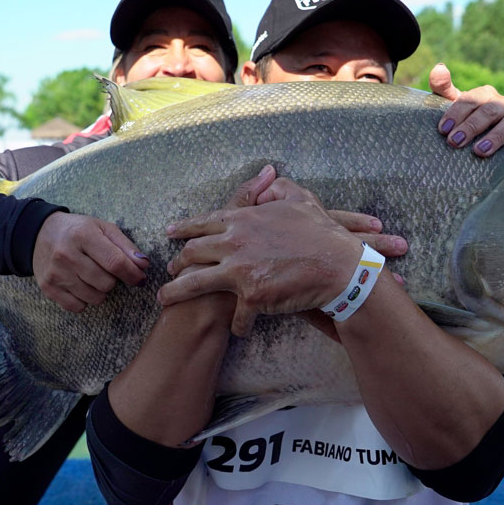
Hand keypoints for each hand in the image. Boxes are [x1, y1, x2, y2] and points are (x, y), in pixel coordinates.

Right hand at [33, 212, 148, 311]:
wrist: (40, 233)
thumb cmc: (79, 231)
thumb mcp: (103, 229)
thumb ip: (125, 246)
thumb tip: (143, 265)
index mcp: (83, 235)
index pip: (115, 262)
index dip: (132, 273)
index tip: (140, 278)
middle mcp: (66, 254)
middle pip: (106, 283)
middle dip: (114, 280)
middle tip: (107, 270)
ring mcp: (56, 273)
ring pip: (94, 297)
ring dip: (100, 290)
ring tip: (93, 276)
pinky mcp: (48, 288)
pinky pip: (78, 307)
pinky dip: (85, 299)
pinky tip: (81, 284)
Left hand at [160, 177, 367, 335]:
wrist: (339, 265)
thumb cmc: (321, 232)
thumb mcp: (301, 198)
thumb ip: (279, 187)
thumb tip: (269, 178)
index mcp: (242, 219)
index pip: (203, 222)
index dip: (184, 228)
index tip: (169, 233)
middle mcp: (234, 243)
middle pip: (192, 253)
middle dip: (178, 261)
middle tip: (171, 268)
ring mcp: (240, 270)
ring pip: (195, 283)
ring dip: (176, 292)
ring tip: (164, 299)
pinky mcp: (251, 296)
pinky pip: (235, 315)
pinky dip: (236, 323)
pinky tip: (235, 327)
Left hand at [430, 63, 503, 156]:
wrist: (488, 139)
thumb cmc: (467, 120)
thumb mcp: (454, 106)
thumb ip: (443, 88)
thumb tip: (439, 67)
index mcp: (483, 95)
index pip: (469, 100)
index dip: (455, 114)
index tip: (443, 129)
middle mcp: (501, 102)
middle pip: (487, 111)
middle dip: (470, 126)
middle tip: (454, 142)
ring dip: (496, 136)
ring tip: (480, 151)